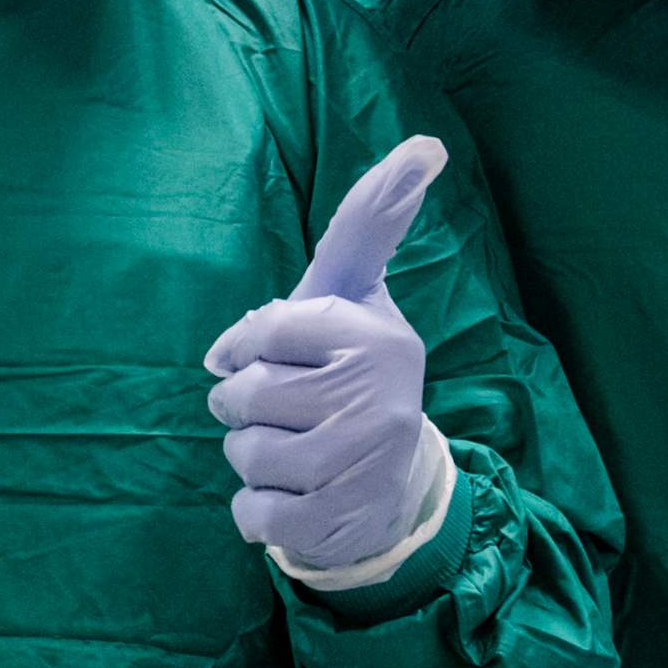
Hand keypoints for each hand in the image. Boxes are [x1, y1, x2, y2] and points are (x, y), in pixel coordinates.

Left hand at [204, 137, 450, 570]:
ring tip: (290, 454)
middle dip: (244, 407)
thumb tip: (424, 145)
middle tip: (283, 412)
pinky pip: (253, 516)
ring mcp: (361, 464)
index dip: (246, 348)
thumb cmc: (351, 374)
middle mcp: (377, 397)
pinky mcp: (340, 522)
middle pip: (244, 394)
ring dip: (250, 460)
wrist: (393, 492)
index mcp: (375, 337)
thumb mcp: (354, 297)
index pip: (265, 330)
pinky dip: (256, 512)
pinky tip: (291, 498)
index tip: (267, 357)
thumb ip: (371, 221)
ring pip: (244, 453)